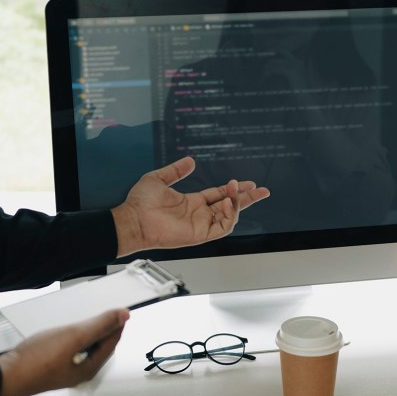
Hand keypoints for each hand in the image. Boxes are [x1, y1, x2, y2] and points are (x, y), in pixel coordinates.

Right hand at [0, 309, 128, 395]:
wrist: (6, 376)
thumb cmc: (37, 361)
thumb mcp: (74, 336)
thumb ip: (100, 325)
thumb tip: (123, 316)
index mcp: (89, 368)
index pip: (111, 343)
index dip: (118, 325)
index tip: (122, 312)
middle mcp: (79, 372)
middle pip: (100, 348)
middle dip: (107, 330)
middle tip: (111, 316)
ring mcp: (64, 370)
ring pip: (85, 349)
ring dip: (91, 334)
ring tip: (94, 321)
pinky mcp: (50, 366)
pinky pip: (71, 350)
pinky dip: (75, 338)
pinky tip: (68, 333)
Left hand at [111, 157, 269, 256]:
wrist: (134, 219)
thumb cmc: (140, 203)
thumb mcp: (159, 178)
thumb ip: (176, 170)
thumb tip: (189, 161)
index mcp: (192, 203)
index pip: (219, 195)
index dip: (233, 189)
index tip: (247, 183)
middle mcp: (199, 214)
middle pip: (230, 206)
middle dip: (247, 198)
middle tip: (263, 191)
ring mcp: (200, 225)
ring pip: (229, 216)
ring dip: (237, 202)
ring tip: (236, 190)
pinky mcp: (200, 234)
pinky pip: (222, 227)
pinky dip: (230, 215)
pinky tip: (227, 201)